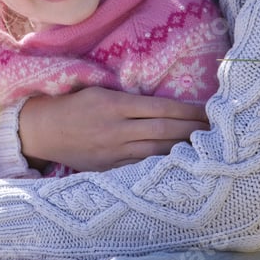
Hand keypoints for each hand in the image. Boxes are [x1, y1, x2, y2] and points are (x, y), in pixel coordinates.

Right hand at [19, 87, 208, 171]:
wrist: (43, 130)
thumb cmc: (73, 104)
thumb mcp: (99, 91)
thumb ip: (129, 98)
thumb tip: (163, 104)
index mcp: (115, 104)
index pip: (161, 107)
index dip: (187, 110)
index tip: (207, 111)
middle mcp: (117, 128)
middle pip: (164, 130)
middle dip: (192, 130)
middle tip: (216, 130)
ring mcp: (114, 151)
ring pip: (157, 150)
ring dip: (183, 149)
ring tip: (205, 147)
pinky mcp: (110, 168)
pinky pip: (141, 166)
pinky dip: (162, 164)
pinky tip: (179, 163)